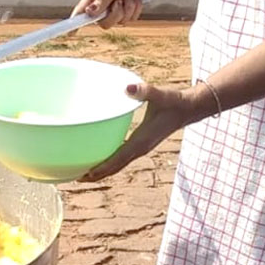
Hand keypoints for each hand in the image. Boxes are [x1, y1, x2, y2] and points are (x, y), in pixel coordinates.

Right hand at [71, 0, 151, 29]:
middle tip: (119, 2)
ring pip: (119, 21)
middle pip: (103, 23)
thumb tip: (89, 12)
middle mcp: (102, 4)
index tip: (70, 33)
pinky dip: (135, 9)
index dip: (75, 23)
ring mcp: (114, 9)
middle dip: (115, 14)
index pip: (81, 11)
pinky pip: (130, 19)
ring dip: (127, 9)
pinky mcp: (126, 12)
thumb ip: (102, 0)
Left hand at [79, 82, 198, 181]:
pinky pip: (122, 157)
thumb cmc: (174, 102)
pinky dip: (109, 161)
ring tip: (82, 172)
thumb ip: (144, 91)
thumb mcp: (159, 95)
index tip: (85, 174)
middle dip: (96, 175)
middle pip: (115, 167)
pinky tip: (99, 156)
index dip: (102, 168)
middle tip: (75, 177)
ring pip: (118, 165)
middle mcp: (139, 148)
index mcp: (141, 141)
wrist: (189, 108)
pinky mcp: (140, 144)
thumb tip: (128, 88)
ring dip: (102, 170)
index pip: (118, 159)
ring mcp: (140, 148)